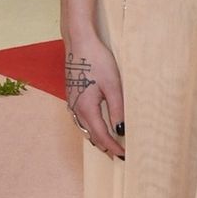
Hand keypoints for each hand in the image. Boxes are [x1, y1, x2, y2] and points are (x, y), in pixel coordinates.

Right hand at [65, 41, 124, 158]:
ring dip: (96, 137)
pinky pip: (80, 119)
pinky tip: (96, 126)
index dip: (113, 147)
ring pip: (84, 128)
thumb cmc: (97, 61)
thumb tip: (121, 130)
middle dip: (105, 146)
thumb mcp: (113, 86)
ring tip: (109, 145)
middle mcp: (76, 109)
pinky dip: (90, 127)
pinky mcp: (73, 96)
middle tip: (118, 154)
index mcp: (86, 108)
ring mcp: (72, 103)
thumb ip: (117, 109)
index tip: (124, 155)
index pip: (101, 135)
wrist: (79, 42)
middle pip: (91, 134)